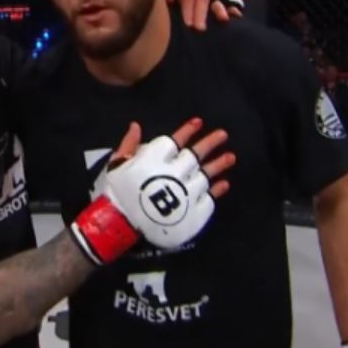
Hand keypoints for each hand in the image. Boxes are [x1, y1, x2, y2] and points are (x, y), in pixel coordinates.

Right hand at [68, 119, 233, 264]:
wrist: (120, 226)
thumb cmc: (116, 193)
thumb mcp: (116, 165)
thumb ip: (128, 145)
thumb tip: (136, 125)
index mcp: (155, 159)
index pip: (175, 140)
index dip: (187, 130)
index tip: (199, 122)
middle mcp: (174, 172)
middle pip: (196, 155)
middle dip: (210, 143)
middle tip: (223, 134)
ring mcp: (186, 192)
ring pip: (207, 175)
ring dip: (219, 164)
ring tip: (231, 157)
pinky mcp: (192, 211)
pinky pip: (208, 198)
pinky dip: (217, 191)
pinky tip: (224, 183)